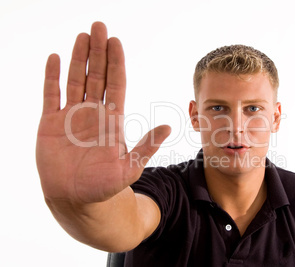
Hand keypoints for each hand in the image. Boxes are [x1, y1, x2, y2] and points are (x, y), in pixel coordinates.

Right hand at [36, 22, 170, 203]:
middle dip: (97, 51)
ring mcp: (71, 116)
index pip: (115, 83)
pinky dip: (51, 77)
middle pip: (96, 75)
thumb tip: (168, 127)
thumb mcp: (130, 167)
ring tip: (81, 36)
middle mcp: (92, 113)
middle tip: (98, 26)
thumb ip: (146, 147)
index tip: (115, 41)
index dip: (116, 62)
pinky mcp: (50, 123)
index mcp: (112, 120)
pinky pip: (50, 94)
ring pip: (75, 79)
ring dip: (77, 58)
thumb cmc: (104, 186)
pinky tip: (54, 58)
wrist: (76, 199)